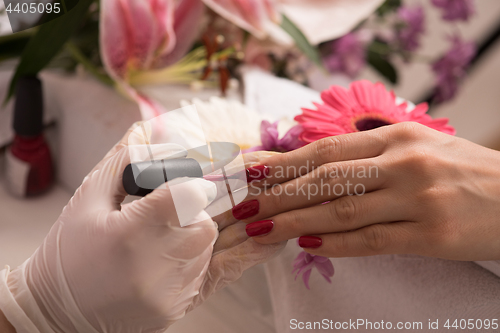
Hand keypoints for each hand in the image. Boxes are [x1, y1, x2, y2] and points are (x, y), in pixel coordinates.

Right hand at [0, 123, 283, 332]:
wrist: (60, 313)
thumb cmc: (68, 254)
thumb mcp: (88, 201)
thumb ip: (123, 161)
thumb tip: (150, 125)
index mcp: (129, 234)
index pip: (185, 194)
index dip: (192, 183)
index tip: (193, 177)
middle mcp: (157, 266)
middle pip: (205, 219)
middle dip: (196, 206)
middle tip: (179, 203)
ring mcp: (174, 290)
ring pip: (214, 242)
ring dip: (204, 229)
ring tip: (183, 223)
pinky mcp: (183, 303)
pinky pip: (227, 273)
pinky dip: (250, 252)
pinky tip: (271, 238)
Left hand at [237, 122, 499, 260]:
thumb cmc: (460, 172)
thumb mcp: (419, 145)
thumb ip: (371, 151)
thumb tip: (315, 165)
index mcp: (398, 137)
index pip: (327, 150)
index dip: (284, 162)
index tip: (252, 172)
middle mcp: (405, 162)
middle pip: (326, 179)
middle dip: (278, 193)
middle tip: (244, 204)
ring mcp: (419, 199)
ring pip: (342, 209)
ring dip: (295, 219)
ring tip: (262, 226)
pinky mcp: (431, 235)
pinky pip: (372, 240)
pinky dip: (335, 243)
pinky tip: (307, 244)